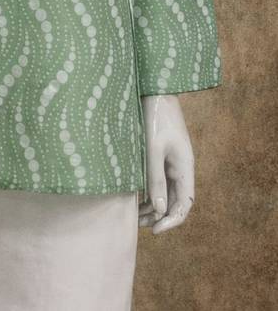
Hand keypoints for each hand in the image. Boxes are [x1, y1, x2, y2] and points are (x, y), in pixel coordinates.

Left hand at [139, 94, 194, 233]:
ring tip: (136, 216)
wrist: (155, 90)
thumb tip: (158, 209)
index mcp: (185, 167)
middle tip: (140, 225)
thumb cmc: (154, 117)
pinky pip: (159, 180)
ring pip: (166, 192)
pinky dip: (150, 192)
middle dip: (160, 216)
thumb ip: (155, 178)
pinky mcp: (162, 154)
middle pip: (175, 201)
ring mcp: (172, 161)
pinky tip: (136, 199)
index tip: (155, 231)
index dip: (173, 220)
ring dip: (154, 206)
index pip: (185, 203)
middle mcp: (181, 167)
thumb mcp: (152, 149)